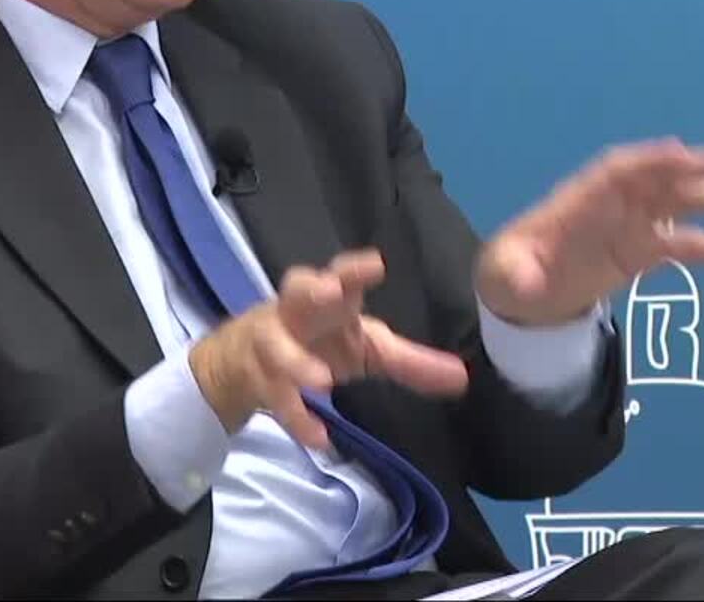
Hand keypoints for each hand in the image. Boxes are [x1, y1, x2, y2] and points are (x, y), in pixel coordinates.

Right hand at [189, 249, 468, 448]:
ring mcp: (271, 344)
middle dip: (313, 289)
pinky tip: (319, 439)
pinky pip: (275, 398)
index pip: (341, 275)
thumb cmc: (317, 343)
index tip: (376, 264)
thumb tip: (462, 378)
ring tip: (322, 381)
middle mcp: (297, 313)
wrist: (241, 364)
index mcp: (329, 301)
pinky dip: (297, 418)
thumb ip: (410, 363)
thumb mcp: (366, 350)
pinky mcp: (258, 380)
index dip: (355, 269)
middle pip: (297, 290)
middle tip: (331, 292)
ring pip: (277, 346)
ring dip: (297, 361)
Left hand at [476, 138, 703, 326]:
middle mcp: (612, 205)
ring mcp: (633, 226)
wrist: (524, 292)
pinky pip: (688, 245)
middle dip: (692, 168)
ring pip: (680, 204)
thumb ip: (516, 275)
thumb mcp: (503, 273)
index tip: (678, 152)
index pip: (616, 170)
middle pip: (656, 179)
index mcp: (577, 199)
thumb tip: (527, 284)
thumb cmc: (512, 269)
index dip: (647, 160)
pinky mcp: (646, 252)